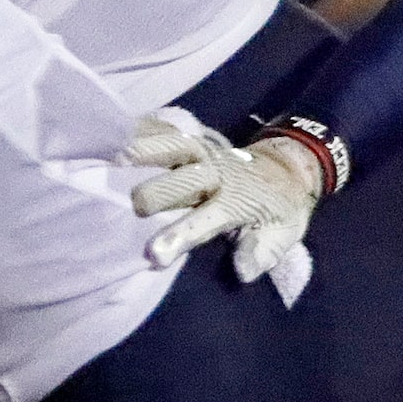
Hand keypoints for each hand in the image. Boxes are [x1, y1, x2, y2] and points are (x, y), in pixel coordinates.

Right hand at [125, 111, 323, 294]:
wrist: (287, 168)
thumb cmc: (278, 210)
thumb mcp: (283, 236)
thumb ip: (262, 253)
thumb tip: (242, 271)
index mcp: (237, 203)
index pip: (204, 221)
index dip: (179, 236)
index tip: (153, 255)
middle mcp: (217, 174)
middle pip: (178, 181)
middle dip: (153, 194)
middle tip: (135, 208)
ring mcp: (204, 153)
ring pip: (172, 145)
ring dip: (145, 151)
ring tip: (115, 158)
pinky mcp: (194, 141)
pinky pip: (166, 131)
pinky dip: (143, 130)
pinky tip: (116, 130)